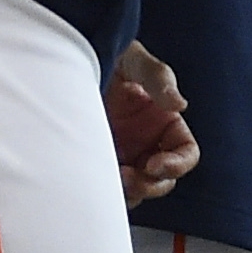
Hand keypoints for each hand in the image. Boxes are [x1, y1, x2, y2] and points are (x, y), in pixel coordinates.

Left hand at [105, 41, 197, 206]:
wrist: (65, 67)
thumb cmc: (108, 57)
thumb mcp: (135, 63)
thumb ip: (158, 79)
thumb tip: (180, 105)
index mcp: (165, 123)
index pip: (186, 153)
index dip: (177, 164)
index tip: (153, 164)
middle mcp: (148, 144)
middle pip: (163, 180)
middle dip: (150, 184)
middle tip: (128, 178)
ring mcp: (122, 158)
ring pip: (136, 191)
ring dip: (128, 192)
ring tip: (107, 179)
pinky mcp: (95, 166)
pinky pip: (107, 191)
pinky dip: (104, 194)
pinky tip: (91, 182)